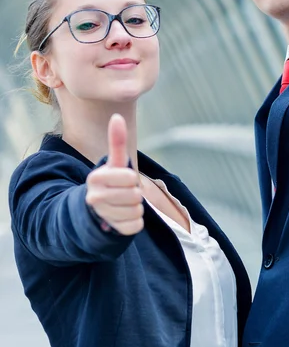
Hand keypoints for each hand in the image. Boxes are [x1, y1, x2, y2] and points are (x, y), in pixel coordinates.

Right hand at [86, 114, 143, 234]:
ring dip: (135, 208)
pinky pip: (135, 226)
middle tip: (123, 193)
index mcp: (95, 178)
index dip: (131, 178)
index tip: (122, 180)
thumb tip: (117, 116)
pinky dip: (134, 222)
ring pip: (136, 211)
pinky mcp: (111, 231)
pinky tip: (123, 218)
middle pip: (135, 195)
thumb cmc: (111, 182)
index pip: (130, 178)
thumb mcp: (114, 163)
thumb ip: (117, 141)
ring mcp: (101, 216)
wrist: (96, 210)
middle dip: (134, 193)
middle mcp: (94, 197)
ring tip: (122, 205)